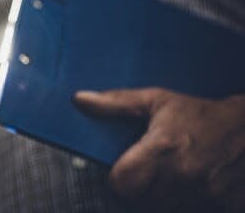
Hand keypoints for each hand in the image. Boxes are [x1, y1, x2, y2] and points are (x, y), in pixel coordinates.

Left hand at [75, 88, 244, 211]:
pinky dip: (185, 204)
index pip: (121, 183)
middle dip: (139, 191)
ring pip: (163, 211)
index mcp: (162, 149)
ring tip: (168, 179)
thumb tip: (79, 100)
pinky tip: (189, 187)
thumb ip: (117, 103)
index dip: (119, 179)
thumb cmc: (200, 114)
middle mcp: (182, 175)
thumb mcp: (158, 101)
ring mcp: (204, 194)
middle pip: (140, 202)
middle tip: (148, 175)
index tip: (125, 170)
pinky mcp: (222, 205)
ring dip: (161, 200)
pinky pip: (190, 211)